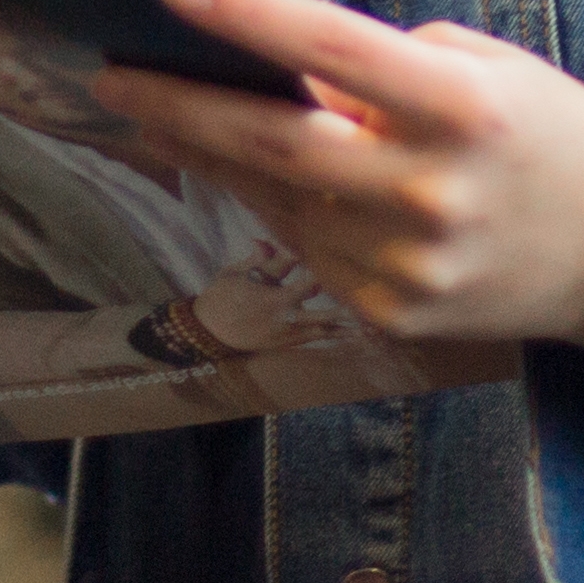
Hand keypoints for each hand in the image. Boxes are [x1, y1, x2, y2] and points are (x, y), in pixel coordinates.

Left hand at [102, 0, 583, 354]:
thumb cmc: (548, 136)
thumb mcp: (488, 70)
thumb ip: (386, 69)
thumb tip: (281, 68)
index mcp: (463, 108)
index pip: (335, 50)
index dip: (251, 18)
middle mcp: (431, 190)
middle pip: (276, 144)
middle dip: (183, 108)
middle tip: (115, 77)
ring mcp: (409, 263)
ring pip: (281, 202)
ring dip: (221, 158)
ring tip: (167, 118)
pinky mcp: (394, 312)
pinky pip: (309, 249)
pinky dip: (279, 208)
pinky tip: (258, 177)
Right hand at [188, 248, 354, 358]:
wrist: (209, 332)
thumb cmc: (222, 295)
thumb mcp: (233, 272)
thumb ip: (256, 259)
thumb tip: (266, 241)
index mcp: (267, 290)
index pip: (294, 270)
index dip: (314, 258)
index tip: (333, 245)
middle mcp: (281, 310)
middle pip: (316, 300)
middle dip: (339, 294)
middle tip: (366, 287)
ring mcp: (286, 328)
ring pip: (322, 323)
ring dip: (347, 320)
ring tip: (373, 319)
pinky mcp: (288, 341)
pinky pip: (317, 337)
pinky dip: (337, 334)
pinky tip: (358, 333)